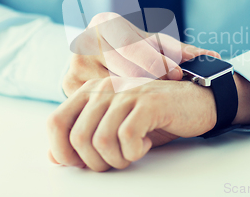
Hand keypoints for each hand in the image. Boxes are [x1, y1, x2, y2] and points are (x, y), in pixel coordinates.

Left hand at [47, 76, 216, 171]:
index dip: (62, 150)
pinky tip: (144, 144)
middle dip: (95, 162)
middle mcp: (104, 87)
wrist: (195, 102)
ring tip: (131, 153)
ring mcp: (126, 93)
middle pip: (77, 137)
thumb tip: (55, 158)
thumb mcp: (114, 128)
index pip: (55, 122)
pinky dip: (134, 152)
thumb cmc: (153, 118)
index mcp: (91, 91)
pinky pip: (126, 138)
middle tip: (116, 160)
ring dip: (117, 159)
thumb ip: (84, 138)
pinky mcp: (148, 102)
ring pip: (101, 140)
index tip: (81, 162)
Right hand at [62, 12, 219, 96]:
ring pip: (113, 90)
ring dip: (134, 97)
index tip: (176, 73)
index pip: (133, 45)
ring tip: (148, 98)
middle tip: (165, 91)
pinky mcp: (69, 87)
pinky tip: (130, 106)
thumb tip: (213, 57)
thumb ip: (183, 52)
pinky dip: (117, 106)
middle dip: (149, 82)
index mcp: (106, 23)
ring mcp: (73, 65)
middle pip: (123, 70)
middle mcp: (85, 41)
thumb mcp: (157, 46)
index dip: (157, 62)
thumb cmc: (134, 50)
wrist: (100, 58)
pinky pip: (99, 102)